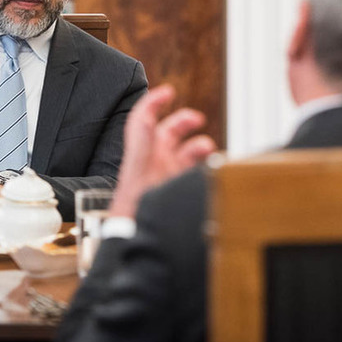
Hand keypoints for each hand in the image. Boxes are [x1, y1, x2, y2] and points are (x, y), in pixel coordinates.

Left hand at [110, 85, 216, 217]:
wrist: (131, 249)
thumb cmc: (132, 224)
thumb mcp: (141, 182)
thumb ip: (153, 154)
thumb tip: (160, 126)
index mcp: (140, 161)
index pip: (142, 123)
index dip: (152, 103)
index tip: (167, 92)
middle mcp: (149, 167)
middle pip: (165, 134)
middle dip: (182, 122)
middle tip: (197, 119)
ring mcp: (159, 181)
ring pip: (178, 154)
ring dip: (194, 147)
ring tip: (208, 148)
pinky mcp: (166, 194)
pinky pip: (184, 174)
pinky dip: (198, 168)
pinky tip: (210, 172)